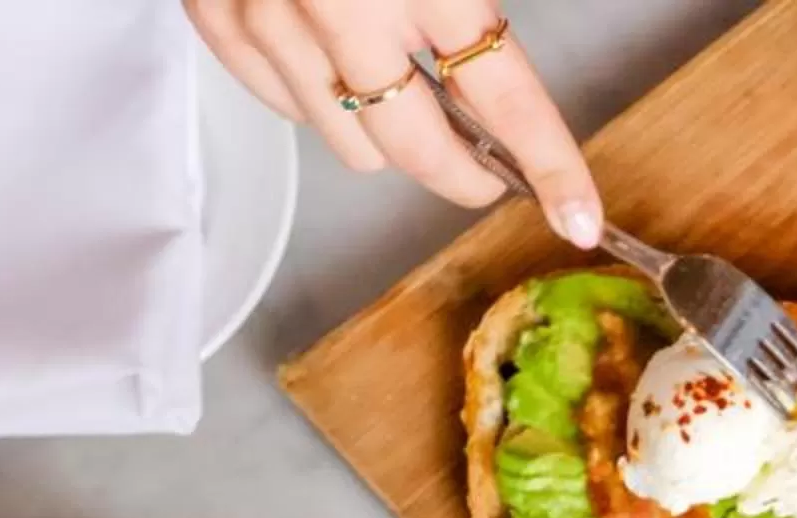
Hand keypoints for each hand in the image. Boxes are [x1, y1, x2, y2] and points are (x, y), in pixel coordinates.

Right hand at [186, 0, 603, 246]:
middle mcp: (342, 5)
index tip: (578, 217)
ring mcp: (270, 15)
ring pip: (350, 143)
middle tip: (485, 173)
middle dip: (462, 174)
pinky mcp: (217, 17)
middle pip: (418, 145)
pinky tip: (332, 58)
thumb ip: (472, 2)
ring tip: (396, 87)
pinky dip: (318, 99)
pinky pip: (286, 109)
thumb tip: (496, 89)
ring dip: (386, 134)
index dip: (550, 164)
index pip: (505, 97)